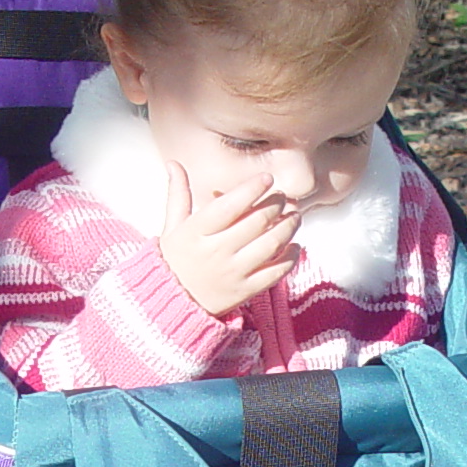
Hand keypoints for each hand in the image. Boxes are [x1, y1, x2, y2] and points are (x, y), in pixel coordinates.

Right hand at [157, 162, 300, 317]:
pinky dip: (290, 257)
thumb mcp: (172, 226)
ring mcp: (233, 272)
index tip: (267, 179)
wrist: (174, 303)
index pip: (230, 205)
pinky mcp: (246, 291)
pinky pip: (276, 272)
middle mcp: (216, 251)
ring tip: (294, 216)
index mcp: (196, 232)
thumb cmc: (175, 260)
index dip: (252, 189)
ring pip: (271, 244)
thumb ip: (178, 194)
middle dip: (276, 205)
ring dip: (288, 226)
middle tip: (283, 197)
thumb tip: (173, 163)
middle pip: (257, 222)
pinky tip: (293, 245)